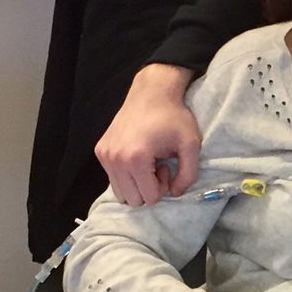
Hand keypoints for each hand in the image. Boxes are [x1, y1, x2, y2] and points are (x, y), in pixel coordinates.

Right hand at [95, 64, 200, 204]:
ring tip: (148, 163)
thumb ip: (188, 175)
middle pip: (132, 200)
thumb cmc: (173, 117)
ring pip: (120, 192)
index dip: (162, 186)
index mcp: (136, 159)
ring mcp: (105, 155)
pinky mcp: (100, 150)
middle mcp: (115, 159)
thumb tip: (175, 193)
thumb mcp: (191, 145)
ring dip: (136, 184)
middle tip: (158, 165)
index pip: (148, 198)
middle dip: (148, 188)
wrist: (152, 92)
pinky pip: (112, 178)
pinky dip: (126, 175)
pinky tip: (138, 156)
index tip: (166, 166)